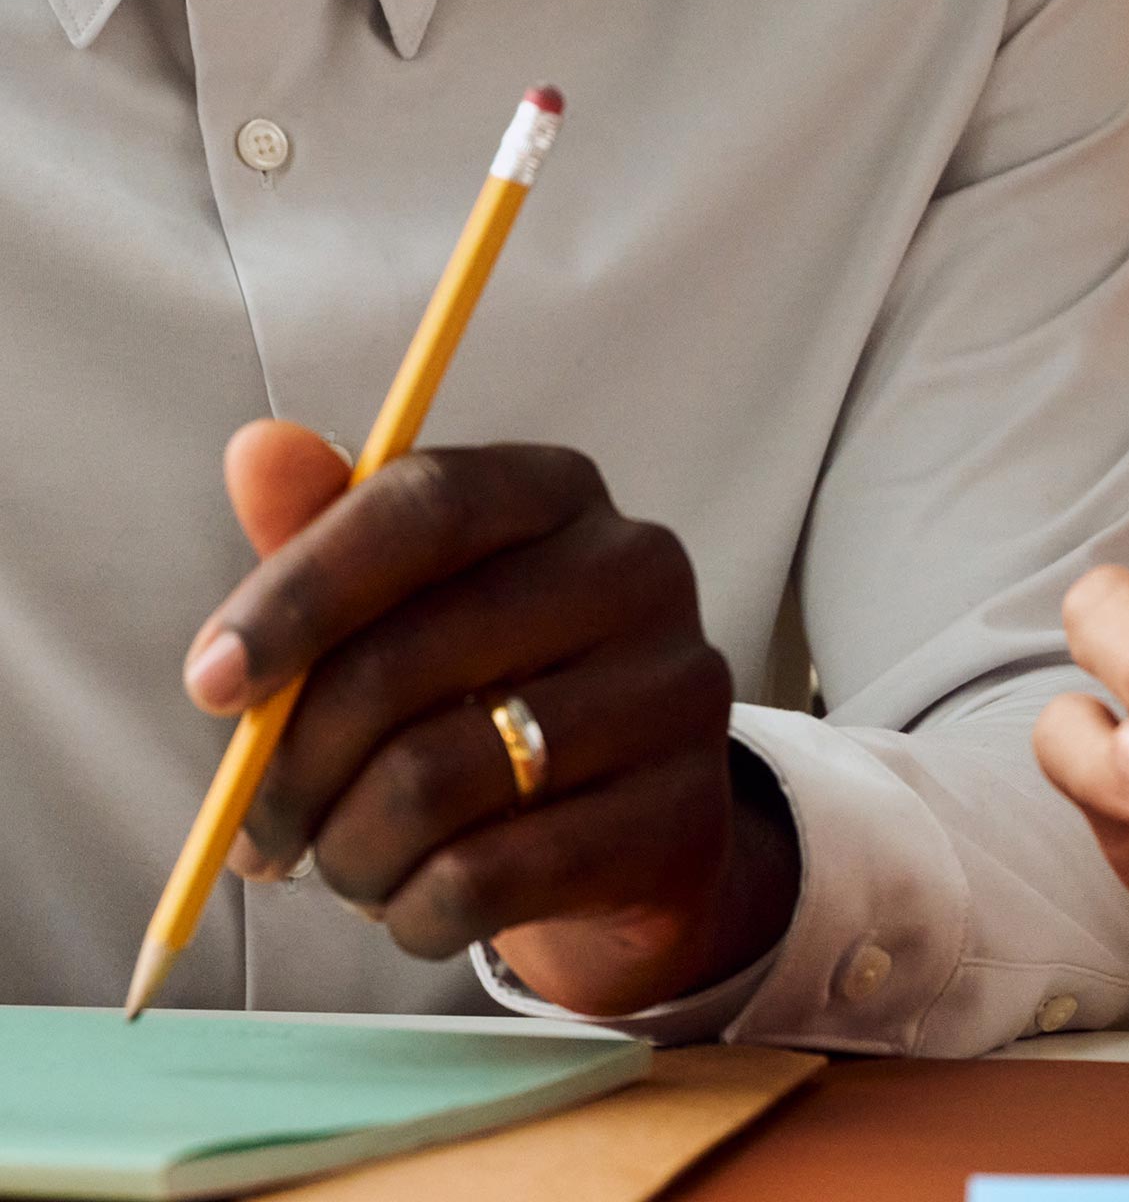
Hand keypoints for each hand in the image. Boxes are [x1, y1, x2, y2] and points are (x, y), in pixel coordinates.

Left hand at [187, 421, 798, 1016]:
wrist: (631, 834)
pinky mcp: (682, 816)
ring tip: (341, 868)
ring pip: (436, 782)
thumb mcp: (402, 606)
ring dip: (348, 851)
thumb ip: (324, 533)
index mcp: (559, 493)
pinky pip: (490, 878)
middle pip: (408, 661)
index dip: (301, 591)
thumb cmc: (489, 695)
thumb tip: (258, 451)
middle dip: (293, 765)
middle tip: (255, 828)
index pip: (423, 506)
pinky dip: (412, 912)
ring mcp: (676, 693)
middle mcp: (637, 571)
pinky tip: (408, 909)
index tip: (211, 683)